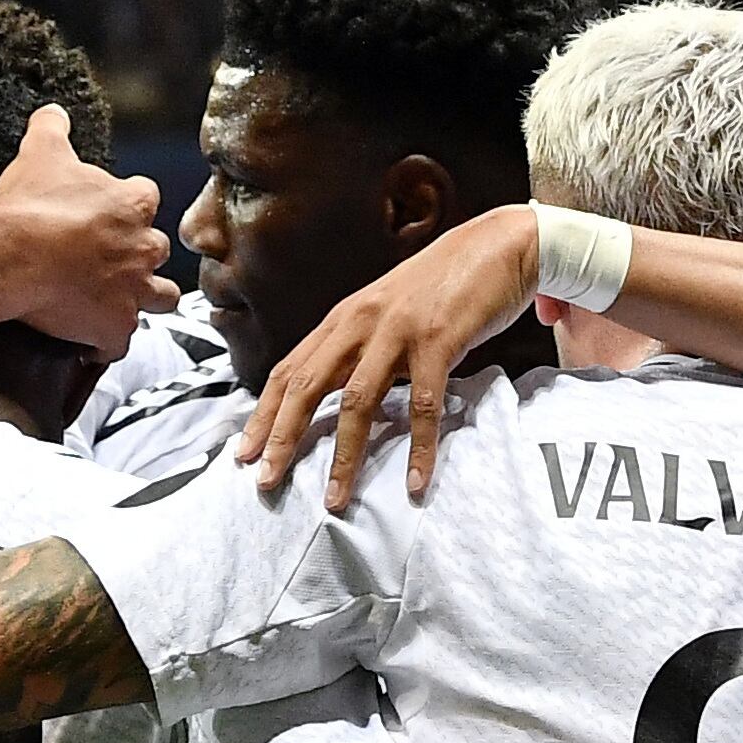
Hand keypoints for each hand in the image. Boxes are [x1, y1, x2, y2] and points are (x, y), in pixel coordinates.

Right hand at [0, 102, 176, 358]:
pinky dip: (106, 343)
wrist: (15, 256)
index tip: (108, 213)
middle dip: (140, 254)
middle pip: (158, 249)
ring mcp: (133, 292)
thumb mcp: (40, 153)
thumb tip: (53, 111)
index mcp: (133, 204)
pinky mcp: (114, 328)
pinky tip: (89, 342)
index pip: (147, 199)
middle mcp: (143, 248)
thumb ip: (51, 128)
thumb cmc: (30, 204)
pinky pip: (118, 343)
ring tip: (119, 301)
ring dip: (144, 298)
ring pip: (161, 298)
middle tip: (109, 258)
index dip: (129, 206)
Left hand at [235, 202, 540, 508]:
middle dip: (282, 437)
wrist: (499, 244)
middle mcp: (361, 322)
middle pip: (308, 386)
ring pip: (358, 402)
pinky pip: (423, 404)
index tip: (244, 452)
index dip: (264, 413)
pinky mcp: (438, 340)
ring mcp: (398, 330)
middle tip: (265, 480)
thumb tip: (340, 392)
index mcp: (345, 318)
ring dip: (345, 457)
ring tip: (335, 498)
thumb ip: (363, 347)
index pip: (290, 370)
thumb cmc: (445, 285)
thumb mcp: (389, 312)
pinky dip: (418, 447)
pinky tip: (414, 481)